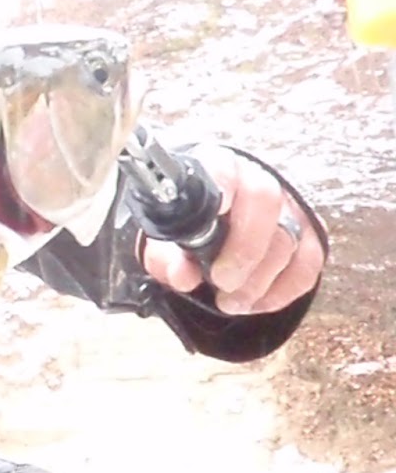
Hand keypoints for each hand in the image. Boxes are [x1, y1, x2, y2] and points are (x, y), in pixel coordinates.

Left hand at [141, 145, 323, 314]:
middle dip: (244, 252)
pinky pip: (309, 262)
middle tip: (222, 283)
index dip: (221, 198)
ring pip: (288, 238)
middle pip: (266, 203)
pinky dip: (283, 290)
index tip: (204, 234)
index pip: (225, 172)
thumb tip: (183, 275)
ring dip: (259, 280)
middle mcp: (256, 179)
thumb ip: (165, 256)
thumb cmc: (183, 227)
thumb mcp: (163, 240)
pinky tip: (255, 303)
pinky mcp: (307, 232)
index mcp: (215, 169)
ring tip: (230, 301)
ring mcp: (287, 205)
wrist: (205, 227)